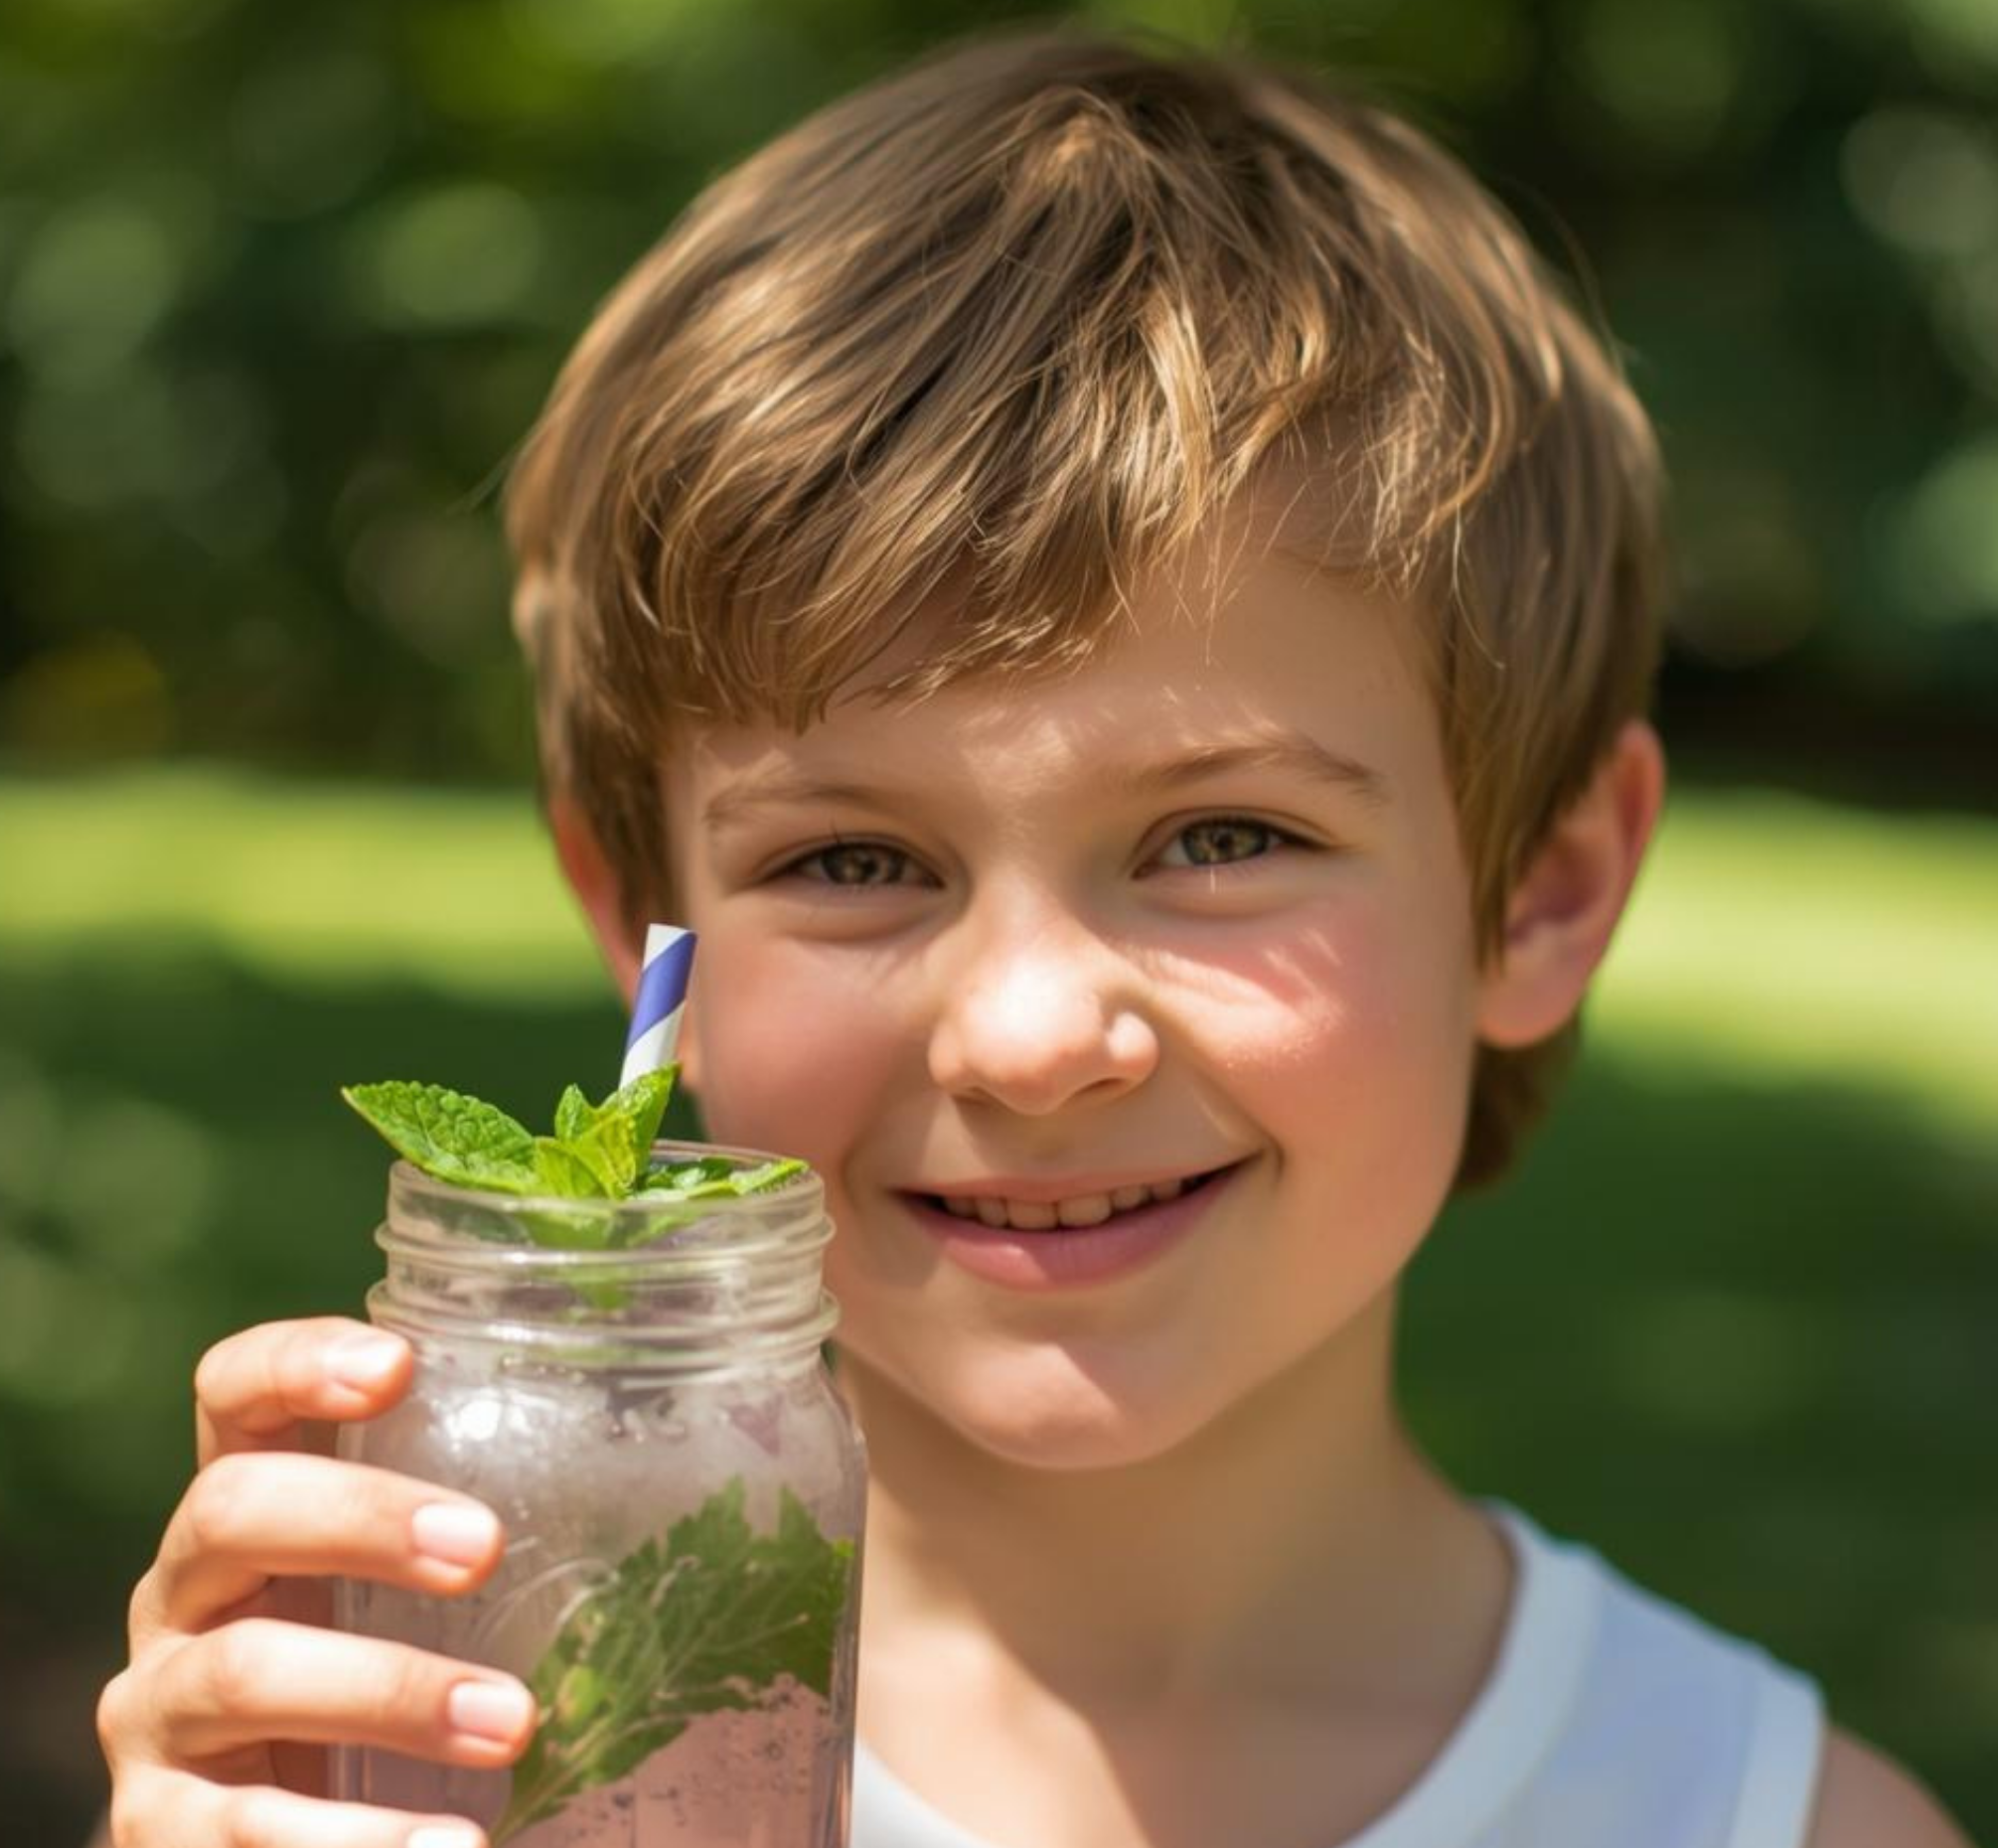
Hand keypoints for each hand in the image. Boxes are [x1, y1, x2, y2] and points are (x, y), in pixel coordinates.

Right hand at [97, 1317, 533, 1847]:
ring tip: (514, 1724)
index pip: (236, 1394)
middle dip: (362, 1516)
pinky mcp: (155, 1833)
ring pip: (245, 1672)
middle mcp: (182, 1596)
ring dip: (389, 1692)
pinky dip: (353, 1842)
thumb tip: (733, 1519)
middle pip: (235, 1510)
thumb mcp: (414, 1602)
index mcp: (248, 1512)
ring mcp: (154, 1715)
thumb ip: (498, 1542)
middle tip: (486, 1548)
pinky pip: (238, 1833)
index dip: (296, 1362)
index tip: (398, 1364)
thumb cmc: (380, 1693)